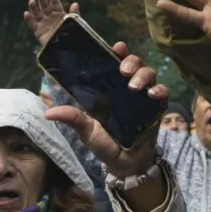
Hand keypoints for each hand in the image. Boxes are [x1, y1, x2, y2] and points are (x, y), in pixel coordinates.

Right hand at [24, 0, 78, 44]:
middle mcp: (51, 18)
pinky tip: (26, 13)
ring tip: (31, 1)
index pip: (55, 3)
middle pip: (45, 7)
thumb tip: (75, 3)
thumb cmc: (71, 36)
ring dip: (34, 7)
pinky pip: (32, 24)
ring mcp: (44, 24)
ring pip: (37, 14)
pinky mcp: (38, 32)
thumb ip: (74, 14)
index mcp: (60, 14)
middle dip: (42, 0)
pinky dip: (28, 19)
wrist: (66, 50)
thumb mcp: (74, 24)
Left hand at [44, 41, 168, 177]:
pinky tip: (153, 94)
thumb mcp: (86, 130)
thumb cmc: (104, 144)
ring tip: (134, 86)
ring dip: (143, 75)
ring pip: (149, 74)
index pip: (114, 63)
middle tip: (123, 70)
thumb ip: (72, 118)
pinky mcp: (157, 107)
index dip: (117, 52)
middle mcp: (127, 88)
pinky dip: (160, 90)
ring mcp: (144, 96)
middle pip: (134, 64)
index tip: (117, 47)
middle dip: (131, 61)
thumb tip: (47, 113)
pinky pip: (163, 92)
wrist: (124, 164)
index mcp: (109, 88)